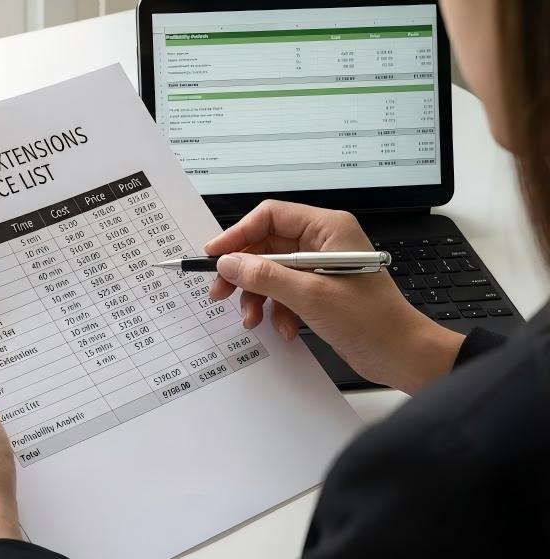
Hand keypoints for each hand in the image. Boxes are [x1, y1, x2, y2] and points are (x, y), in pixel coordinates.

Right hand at [205, 200, 463, 393]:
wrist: (402, 354)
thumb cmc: (371, 320)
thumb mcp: (310, 295)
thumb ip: (265, 276)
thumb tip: (228, 262)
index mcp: (327, 229)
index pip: (269, 216)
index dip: (238, 234)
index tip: (214, 255)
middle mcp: (322, 242)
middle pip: (266, 246)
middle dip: (243, 273)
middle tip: (220, 293)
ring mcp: (320, 267)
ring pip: (270, 272)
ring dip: (257, 296)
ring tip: (252, 320)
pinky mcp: (319, 289)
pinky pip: (283, 291)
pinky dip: (276, 310)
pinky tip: (283, 328)